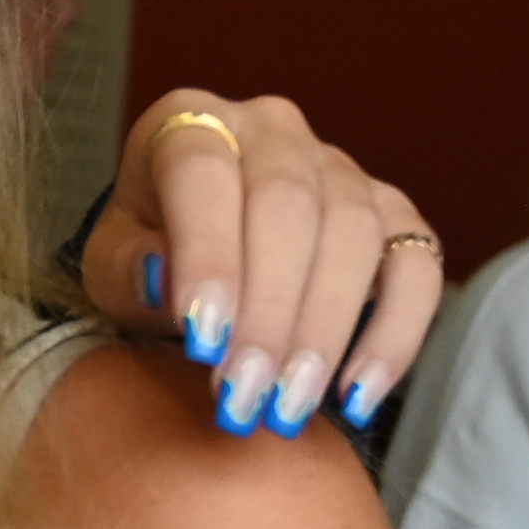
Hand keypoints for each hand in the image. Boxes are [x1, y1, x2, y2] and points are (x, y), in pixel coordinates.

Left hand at [79, 88, 443, 439]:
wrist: (200, 257)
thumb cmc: (146, 255)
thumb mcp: (111, 264)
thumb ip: (128, 268)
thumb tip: (162, 278)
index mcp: (191, 123)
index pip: (203, 175)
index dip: (208, 256)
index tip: (203, 342)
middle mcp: (274, 130)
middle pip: (288, 207)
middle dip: (268, 311)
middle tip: (245, 394)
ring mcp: (343, 168)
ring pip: (354, 234)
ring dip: (323, 330)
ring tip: (287, 406)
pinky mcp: (395, 213)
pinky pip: (417, 267)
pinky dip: (395, 333)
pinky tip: (357, 395)